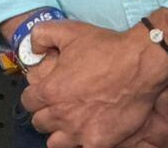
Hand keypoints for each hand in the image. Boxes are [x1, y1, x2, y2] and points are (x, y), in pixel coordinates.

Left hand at [21, 20, 167, 146]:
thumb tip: (33, 48)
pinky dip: (81, 142)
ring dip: (59, 132)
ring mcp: (81, 131)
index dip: (34, 96)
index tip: (42, 93)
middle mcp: (62, 115)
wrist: (139, 64)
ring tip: (69, 122)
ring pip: (56, 142)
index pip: (28, 102)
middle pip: (40, 123)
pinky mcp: (100, 142)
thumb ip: (40, 36)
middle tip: (57, 106)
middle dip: (45, 113)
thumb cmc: (104, 48)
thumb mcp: (66, 31)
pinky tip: (87, 131)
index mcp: (50, 91)